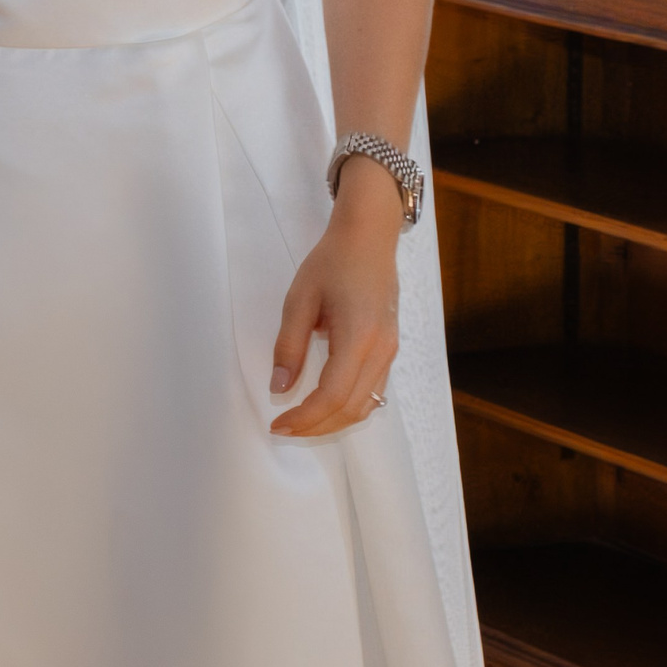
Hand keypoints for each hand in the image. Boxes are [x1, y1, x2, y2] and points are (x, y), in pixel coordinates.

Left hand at [268, 167, 403, 435]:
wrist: (369, 238)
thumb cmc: (332, 261)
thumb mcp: (299, 299)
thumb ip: (288, 346)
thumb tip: (279, 388)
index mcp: (358, 337)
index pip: (332, 395)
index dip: (304, 418)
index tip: (277, 424)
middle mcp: (381, 350)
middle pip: (351, 409)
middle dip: (316, 426)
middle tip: (283, 428)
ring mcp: (390, 351)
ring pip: (366, 406)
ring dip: (333, 421)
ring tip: (300, 420)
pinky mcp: (390, 349)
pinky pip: (372, 392)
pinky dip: (347, 407)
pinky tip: (323, 404)